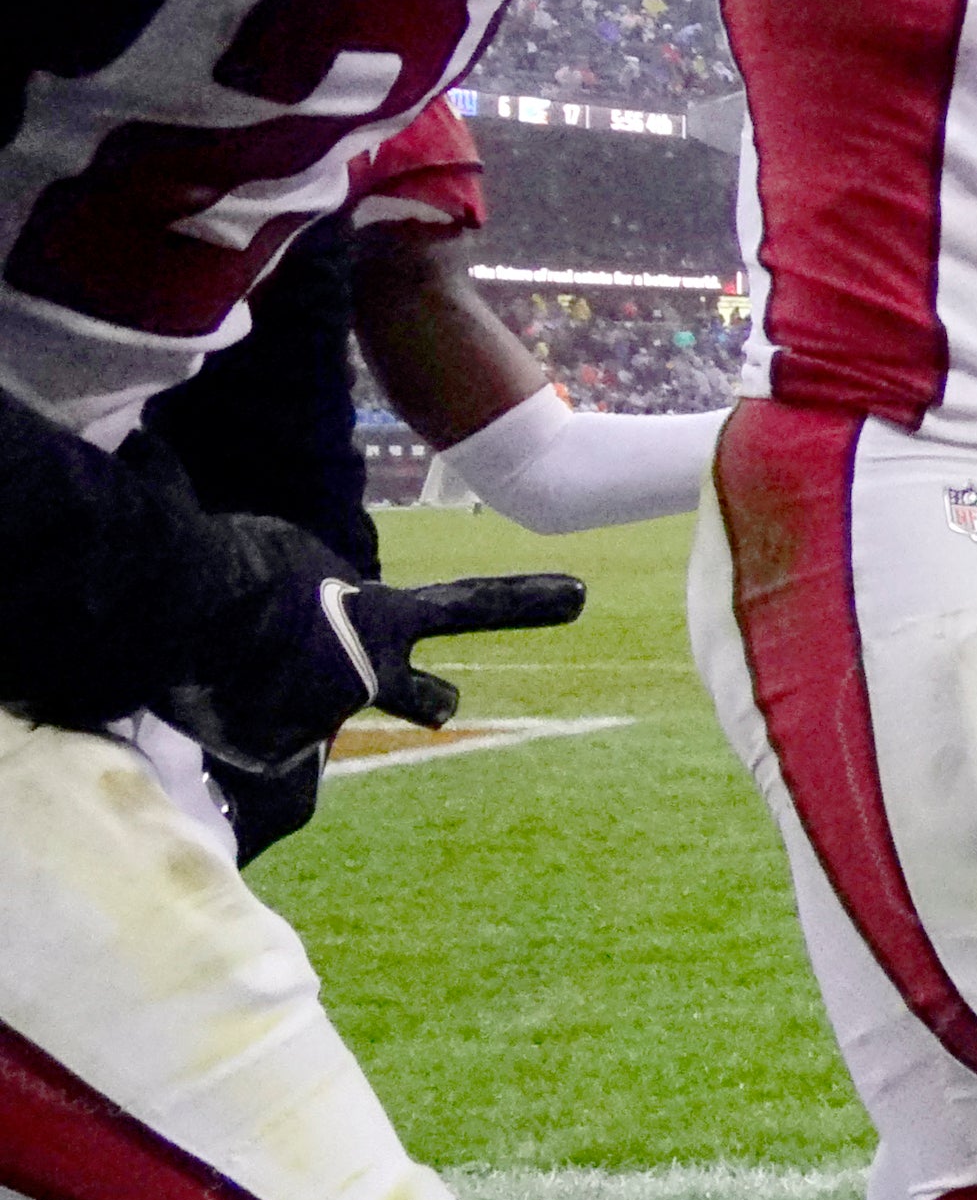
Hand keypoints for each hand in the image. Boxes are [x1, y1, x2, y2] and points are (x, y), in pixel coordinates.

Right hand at [153, 519, 583, 770]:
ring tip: (228, 661)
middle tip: (447, 704)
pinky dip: (221, 715)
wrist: (190, 602)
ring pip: (297, 708)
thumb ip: (293, 566)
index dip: (523, 604)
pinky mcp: (283, 748)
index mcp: (384, 616)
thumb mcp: (278, 547)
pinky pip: (245, 734)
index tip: (579, 597)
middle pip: (426, 697)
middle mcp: (373, 672)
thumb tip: (173, 451)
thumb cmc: (232, 559)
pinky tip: (204, 689)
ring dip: (262, 690)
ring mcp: (334, 716)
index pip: (468, 607)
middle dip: (432, 699)